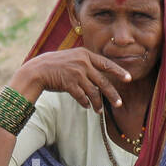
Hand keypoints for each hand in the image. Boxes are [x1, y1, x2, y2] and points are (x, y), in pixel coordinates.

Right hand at [12, 48, 129, 111]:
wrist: (36, 71)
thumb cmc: (54, 66)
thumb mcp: (71, 58)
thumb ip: (85, 63)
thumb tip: (99, 76)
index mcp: (85, 54)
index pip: (106, 63)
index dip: (119, 71)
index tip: (129, 78)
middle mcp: (83, 63)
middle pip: (103, 81)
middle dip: (112, 94)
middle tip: (119, 103)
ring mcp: (76, 73)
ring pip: (93, 92)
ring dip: (97, 103)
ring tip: (99, 111)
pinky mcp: (69, 84)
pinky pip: (82, 97)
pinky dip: (85, 103)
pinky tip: (87, 107)